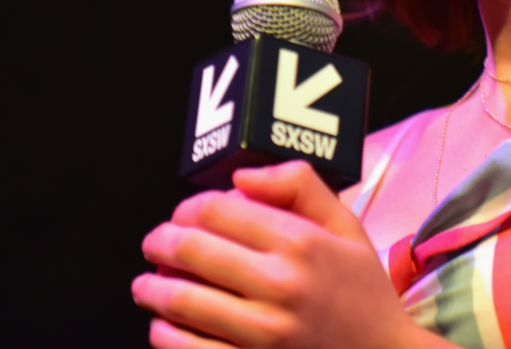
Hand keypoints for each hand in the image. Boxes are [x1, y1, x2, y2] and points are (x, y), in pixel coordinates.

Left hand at [133, 161, 437, 348]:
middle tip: (155, 244)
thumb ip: (299, 185)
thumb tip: (243, 177)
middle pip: (190, 250)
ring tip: (147, 286)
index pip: (216, 210)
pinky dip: (164, 334)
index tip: (183, 215)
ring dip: (152, 289)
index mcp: (300, 243)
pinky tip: (164, 325)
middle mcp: (280, 285)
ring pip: (181, 301)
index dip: (188, 207)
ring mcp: (264, 333)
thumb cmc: (362, 294)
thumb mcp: (346, 227)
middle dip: (160, 242)